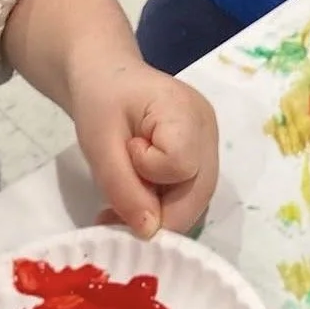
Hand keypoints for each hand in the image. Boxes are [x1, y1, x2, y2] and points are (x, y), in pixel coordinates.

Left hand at [70, 61, 218, 239]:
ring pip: (197, 198)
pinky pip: (192, 191)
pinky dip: (166, 203)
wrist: (107, 77)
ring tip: (124, 202)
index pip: (182, 166)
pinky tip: (140, 195)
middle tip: (116, 209)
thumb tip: (150, 232)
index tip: (126, 154)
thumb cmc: (100, 101)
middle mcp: (208, 128)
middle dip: (159, 212)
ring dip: (161, 211)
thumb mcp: (99, 145)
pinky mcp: (203, 152)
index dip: (150, 174)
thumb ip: (124, 189)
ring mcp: (210, 141)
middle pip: (199, 192)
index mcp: (185, 112)